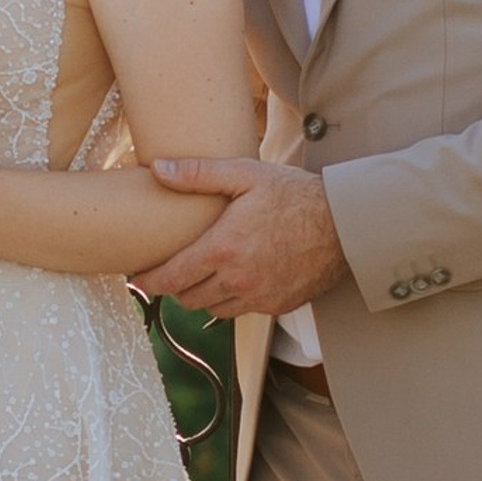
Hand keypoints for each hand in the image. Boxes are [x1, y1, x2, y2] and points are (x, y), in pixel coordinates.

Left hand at [140, 157, 347, 318]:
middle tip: (172, 268)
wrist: (344, 225)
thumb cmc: (294, 195)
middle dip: (174, 286)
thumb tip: (158, 170)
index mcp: (222, 249)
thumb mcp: (245, 174)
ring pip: (212, 309)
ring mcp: (257, 297)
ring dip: (202, 295)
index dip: (148, 281)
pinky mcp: (276, 306)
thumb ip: (197, 174)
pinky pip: (241, 311)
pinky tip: (236, 278)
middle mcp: (236, 281)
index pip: (169, 278)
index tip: (138, 278)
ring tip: (203, 273)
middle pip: (186, 297)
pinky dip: (231, 299)